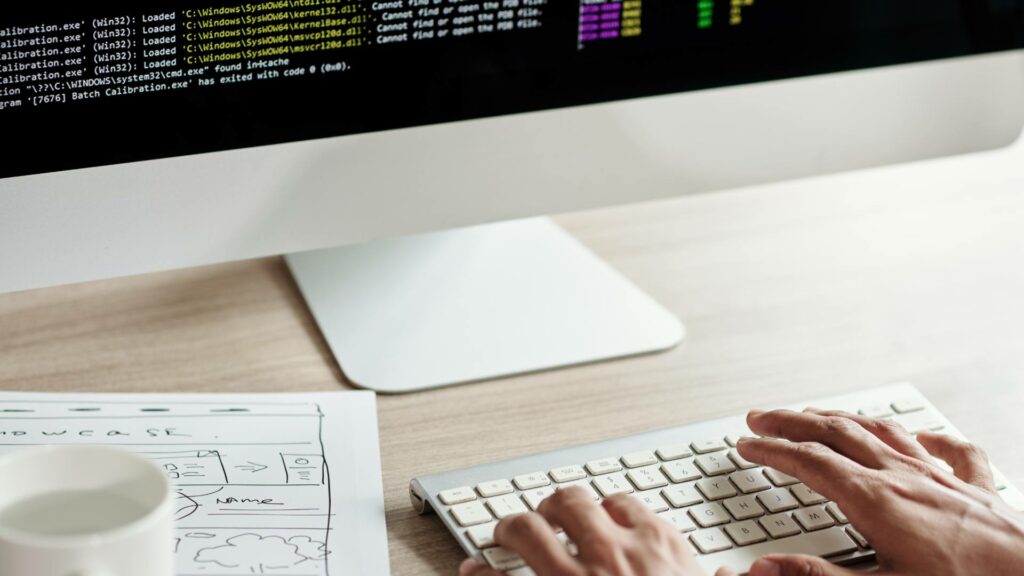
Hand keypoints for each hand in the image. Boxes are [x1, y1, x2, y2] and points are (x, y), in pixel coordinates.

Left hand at [458, 486, 720, 575]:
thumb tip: (743, 574)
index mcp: (659, 550)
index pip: (624, 505)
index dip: (606, 508)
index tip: (599, 515)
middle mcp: (613, 553)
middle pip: (571, 502)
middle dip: (553, 506)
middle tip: (546, 515)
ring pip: (528, 528)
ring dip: (512, 527)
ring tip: (506, 533)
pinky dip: (481, 573)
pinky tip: (473, 571)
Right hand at [737, 408, 1023, 575]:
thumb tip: (764, 568)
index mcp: (876, 501)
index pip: (808, 463)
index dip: (770, 450)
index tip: (745, 443)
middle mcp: (905, 477)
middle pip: (836, 433)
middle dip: (793, 421)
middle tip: (762, 416)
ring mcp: (941, 476)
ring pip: (881, 431)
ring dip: (841, 418)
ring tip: (816, 413)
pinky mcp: (975, 487)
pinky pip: (946, 447)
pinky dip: (922, 435)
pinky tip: (916, 433)